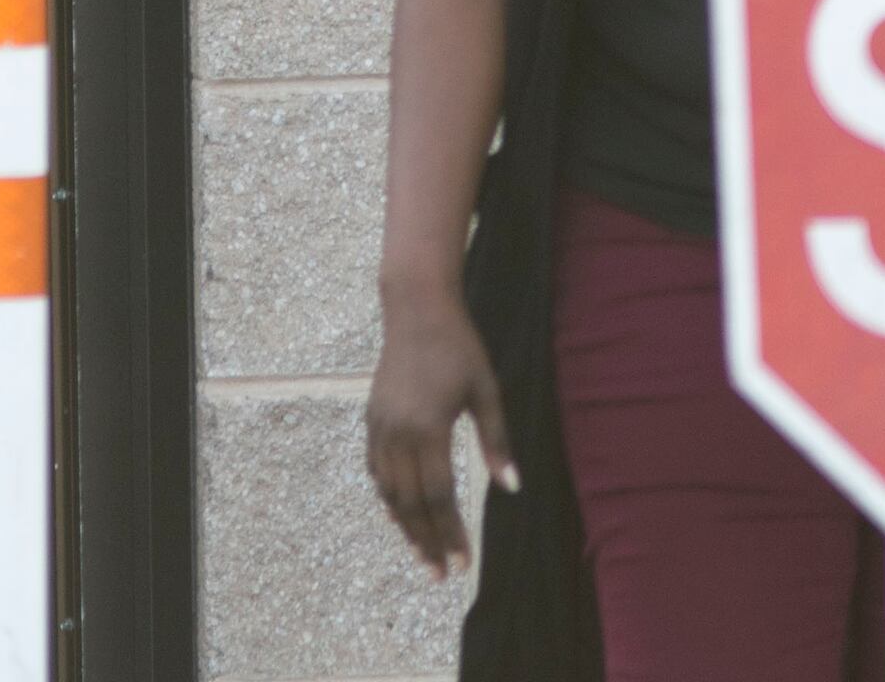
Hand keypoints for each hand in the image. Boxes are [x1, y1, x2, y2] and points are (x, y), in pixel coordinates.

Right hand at [363, 280, 512, 579]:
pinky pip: (376, 471)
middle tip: (440, 574)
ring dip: (405, 526)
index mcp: (429, 428)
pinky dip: (388, 498)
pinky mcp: (372, 420)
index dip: (450, 533)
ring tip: (421, 554)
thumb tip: (512, 487)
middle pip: (410, 503)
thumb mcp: (486, 391)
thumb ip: (496, 441)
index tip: (463, 562)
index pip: (440, 496)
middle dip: (426, 542)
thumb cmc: (459, 347)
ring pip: (389, 492)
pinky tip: (400, 514)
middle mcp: (398, 434)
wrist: (416, 310)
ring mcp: (380, 428)